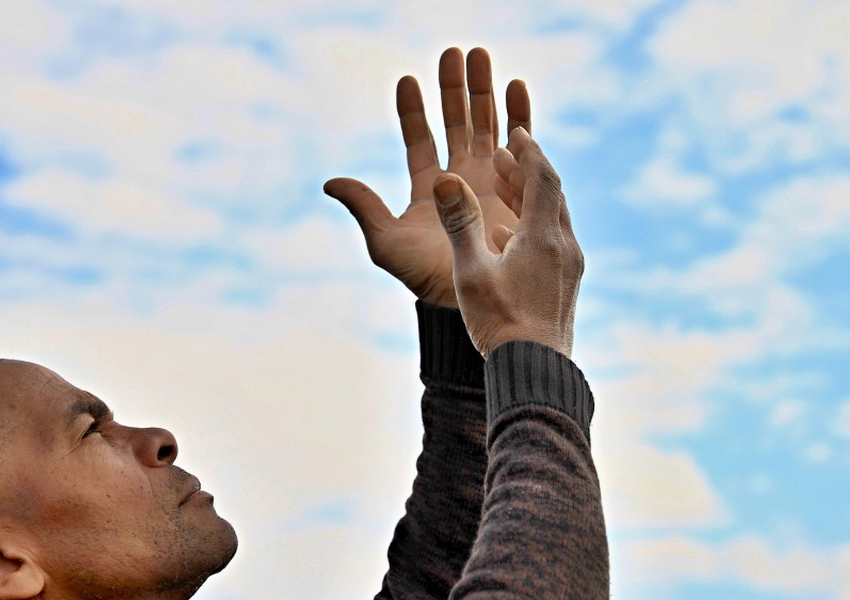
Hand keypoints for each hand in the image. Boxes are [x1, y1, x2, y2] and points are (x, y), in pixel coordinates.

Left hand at [326, 47, 527, 307]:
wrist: (471, 297)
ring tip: (480, 56)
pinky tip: (515, 86)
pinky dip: (518, 113)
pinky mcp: (518, 186)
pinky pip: (521, 143)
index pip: (419, 139)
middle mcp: (460, 179)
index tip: (406, 80)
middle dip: (454, 87)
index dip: (411, 111)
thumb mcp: (385, 242)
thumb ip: (362, 207)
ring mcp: (490, 181)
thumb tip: (328, 182)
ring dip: (484, 90)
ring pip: (487, 124)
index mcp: (428, 188)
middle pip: (456, 122)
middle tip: (453, 52)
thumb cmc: (425, 277)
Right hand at [433, 127, 581, 357]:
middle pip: (551, 195)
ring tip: (503, 186)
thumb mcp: (472, 271)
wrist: (534, 372)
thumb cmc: (501, 323)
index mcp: (544, 237)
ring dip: (529, 197)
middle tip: (505, 152)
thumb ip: (460, 223)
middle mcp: (565, 247)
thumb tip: (443, 179)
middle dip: (527, 169)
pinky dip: (530, 226)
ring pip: (553, 219)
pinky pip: (551, 243)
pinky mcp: (565, 285)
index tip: (515, 132)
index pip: (543, 178)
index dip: (528, 151)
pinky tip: (507, 235)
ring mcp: (569, 268)